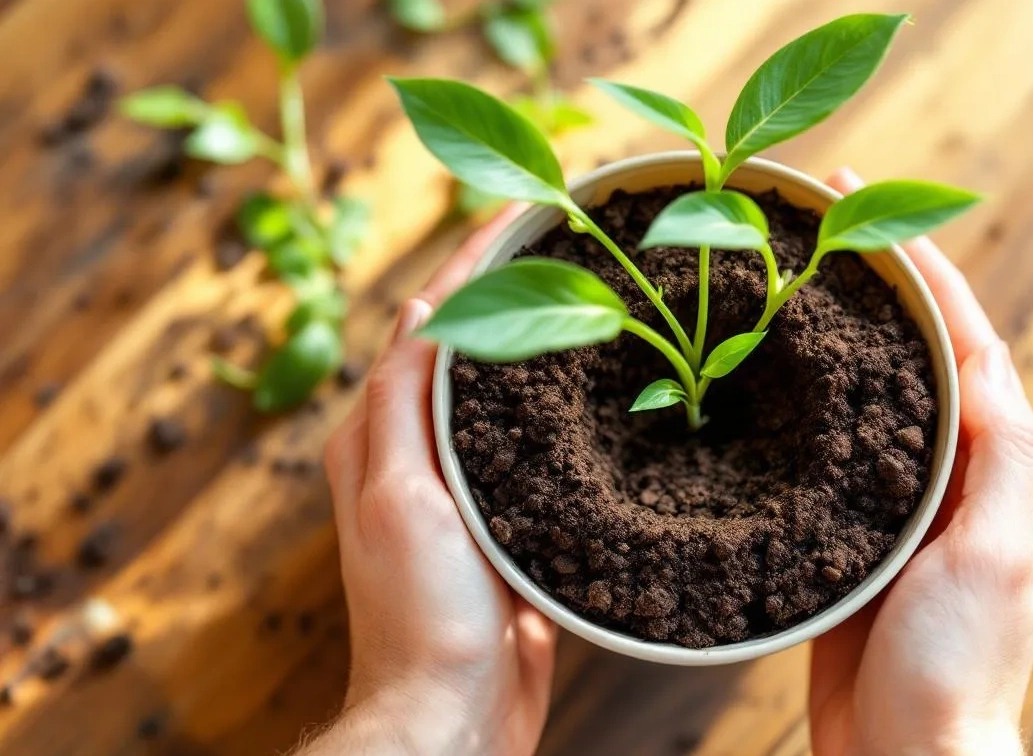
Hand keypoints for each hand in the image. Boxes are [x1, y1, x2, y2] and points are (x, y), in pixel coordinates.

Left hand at [306, 205, 556, 755]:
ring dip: (547, 333)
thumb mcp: (398, 496)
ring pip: (510, 387)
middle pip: (472, 343)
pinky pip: (540, 443)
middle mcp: (420, 450)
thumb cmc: (419, 613)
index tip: (524, 206)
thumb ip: (402, 404)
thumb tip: (419, 308)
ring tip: (601, 285)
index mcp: (381, 435)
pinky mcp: (513, 518)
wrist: (456, 713)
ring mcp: (469, 484)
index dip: (474, 259)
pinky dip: (567, 400)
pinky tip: (609, 383)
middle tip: (575, 232)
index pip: (430, 321)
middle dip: (516, 282)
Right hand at [808, 169, 1032, 755]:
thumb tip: (980, 353)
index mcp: (1004, 468)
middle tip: (816, 218)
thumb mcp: (999, 552)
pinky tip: (761, 375)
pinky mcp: (852, 533)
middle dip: (874, 279)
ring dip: (836, 327)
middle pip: (916, 352)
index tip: (865, 201)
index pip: (965, 340)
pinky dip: (803, 398)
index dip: (920, 265)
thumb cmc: (958, 667)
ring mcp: (902, 503)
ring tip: (784, 272)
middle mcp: (958, 475)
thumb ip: (1002, 452)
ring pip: (869, 391)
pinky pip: (829, 448)